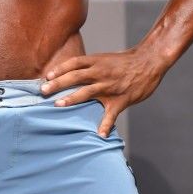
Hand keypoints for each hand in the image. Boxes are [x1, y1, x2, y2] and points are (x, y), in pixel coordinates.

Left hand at [40, 48, 164, 136]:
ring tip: (59, 105)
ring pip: (87, 92)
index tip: (47, 76)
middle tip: (43, 91)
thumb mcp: (105, 59)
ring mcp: (110, 86)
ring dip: (72, 98)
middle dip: (58, 84)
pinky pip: (111, 114)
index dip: (60, 69)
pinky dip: (105, 125)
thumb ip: (91, 66)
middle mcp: (100, 72)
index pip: (74, 63)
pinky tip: (99, 135)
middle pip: (75, 76)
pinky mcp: (121, 99)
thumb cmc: (126, 61)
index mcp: (97, 61)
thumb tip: (74, 73)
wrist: (149, 61)